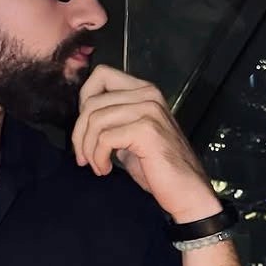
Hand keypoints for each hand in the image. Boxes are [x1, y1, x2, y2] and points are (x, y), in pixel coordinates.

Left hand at [71, 64, 219, 221]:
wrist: (186, 191)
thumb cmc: (159, 168)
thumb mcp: (131, 135)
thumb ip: (113, 120)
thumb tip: (84, 119)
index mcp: (145, 91)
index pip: (101, 75)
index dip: (84, 99)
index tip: (85, 127)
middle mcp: (148, 95)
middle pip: (92, 101)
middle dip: (80, 133)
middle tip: (83, 156)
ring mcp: (148, 111)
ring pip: (95, 120)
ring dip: (88, 148)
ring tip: (97, 165)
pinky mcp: (146, 130)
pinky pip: (104, 139)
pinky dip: (98, 157)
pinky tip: (105, 169)